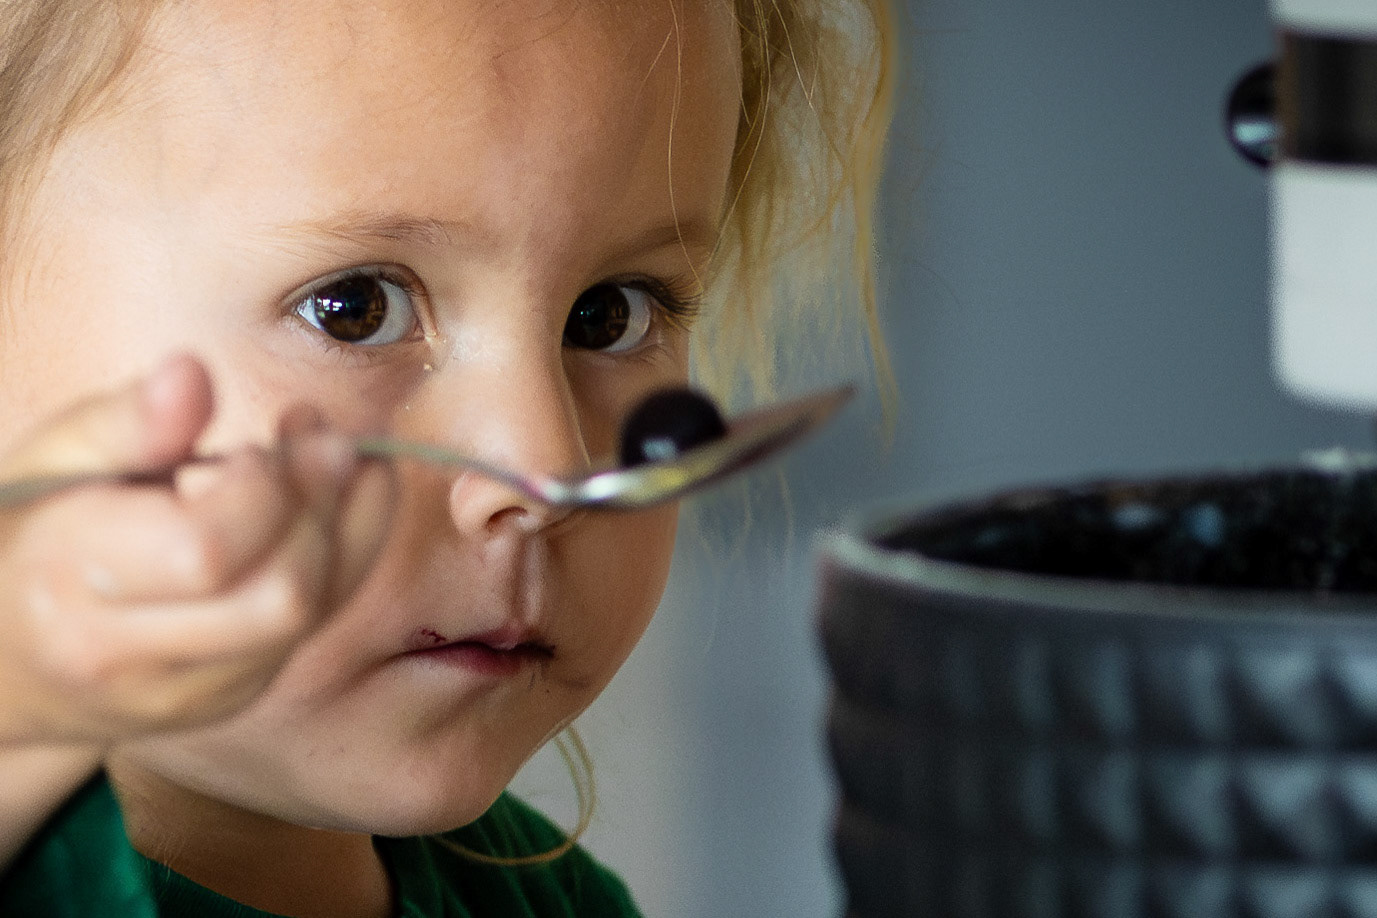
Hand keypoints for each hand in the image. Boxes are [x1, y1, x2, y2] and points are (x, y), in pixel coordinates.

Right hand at [0, 354, 392, 745]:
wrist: (8, 658)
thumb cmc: (31, 535)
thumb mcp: (52, 463)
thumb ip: (124, 422)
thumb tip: (191, 374)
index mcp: (71, 585)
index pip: (206, 551)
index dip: (259, 487)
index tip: (258, 443)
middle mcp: (134, 657)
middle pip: (281, 594)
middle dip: (319, 501)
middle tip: (317, 432)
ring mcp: (193, 690)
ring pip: (313, 612)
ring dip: (346, 520)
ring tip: (330, 452)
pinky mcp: (235, 694)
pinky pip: (318, 623)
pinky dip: (346, 550)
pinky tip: (338, 494)